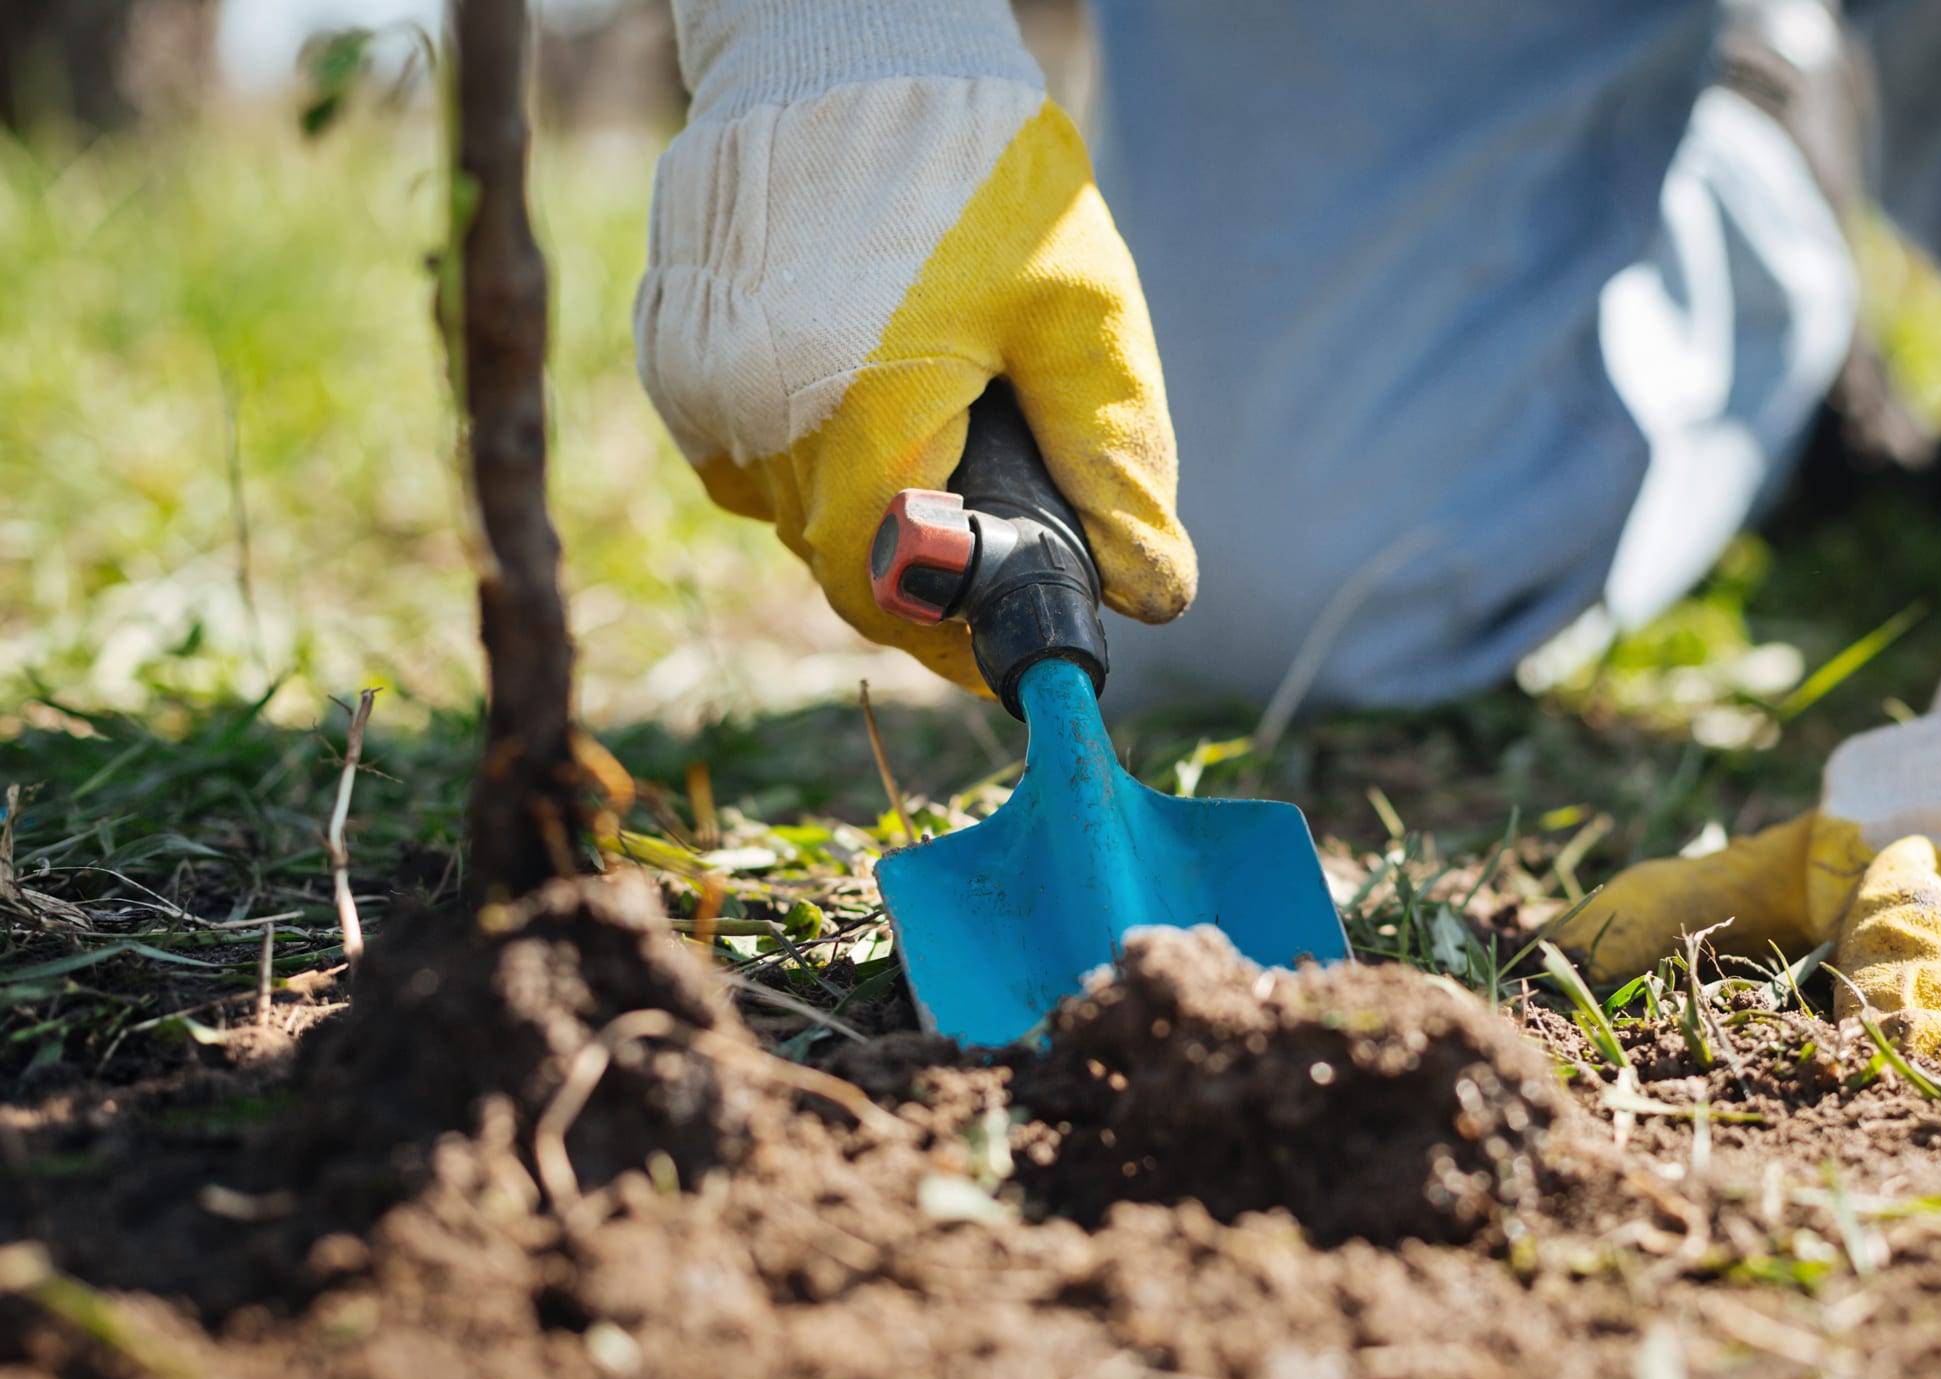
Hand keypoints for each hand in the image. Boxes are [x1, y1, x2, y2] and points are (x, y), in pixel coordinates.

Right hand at [636, 10, 1193, 690]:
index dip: (947, 631)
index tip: (1001, 637)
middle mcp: (750, 409)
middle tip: (994, 525)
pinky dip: (804, 446)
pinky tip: (863, 374)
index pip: (884, 589)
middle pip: (834, 555)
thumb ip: (1117, 461)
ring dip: (861, 500)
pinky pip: (741, 446)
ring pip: (784, 507)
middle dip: (917, 565)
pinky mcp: (668, 348)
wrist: (845, 37)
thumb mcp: (1079, 314)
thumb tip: (1153, 595)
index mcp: (853, 409)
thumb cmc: (977, 166)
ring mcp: (694, 379)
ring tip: (936, 419)